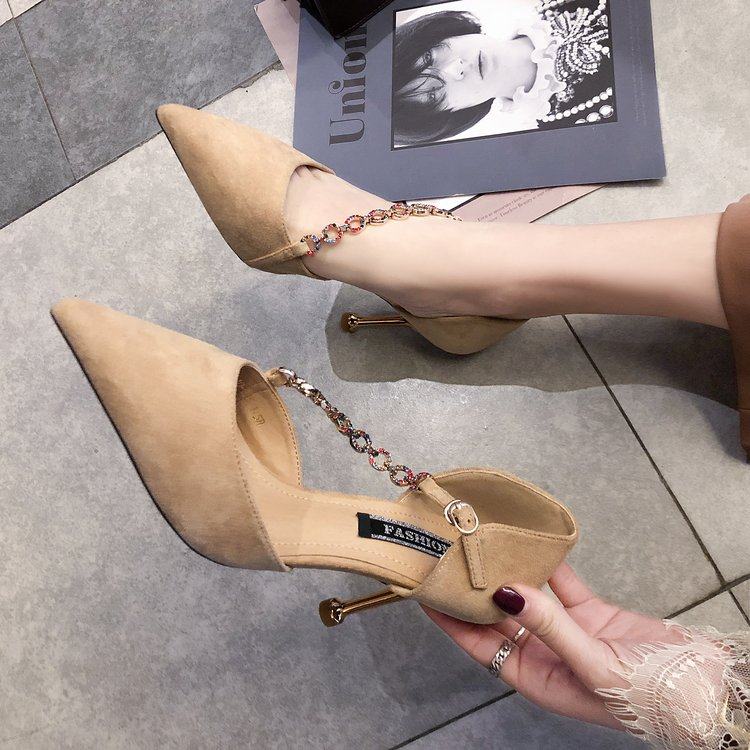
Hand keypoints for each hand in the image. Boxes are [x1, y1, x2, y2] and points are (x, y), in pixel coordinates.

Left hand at [423, 563, 679, 729]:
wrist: (708, 688)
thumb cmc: (649, 696)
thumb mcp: (591, 663)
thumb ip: (548, 625)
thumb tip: (504, 593)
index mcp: (537, 678)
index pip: (480, 645)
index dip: (452, 619)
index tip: (429, 591)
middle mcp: (546, 655)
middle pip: (498, 617)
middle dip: (475, 589)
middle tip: (451, 556)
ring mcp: (569, 632)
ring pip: (528, 596)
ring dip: (509, 572)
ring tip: (482, 543)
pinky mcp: (593, 613)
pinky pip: (562, 584)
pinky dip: (549, 564)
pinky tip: (532, 542)